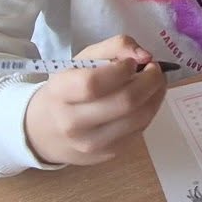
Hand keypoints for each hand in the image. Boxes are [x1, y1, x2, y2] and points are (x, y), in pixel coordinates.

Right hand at [20, 35, 167, 165]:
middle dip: (150, 81)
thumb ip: (114, 47)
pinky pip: (139, 131)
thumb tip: (145, 55)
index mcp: (60, 92)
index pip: (93, 84)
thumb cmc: (66, 90)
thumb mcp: (81, 60)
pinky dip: (149, 112)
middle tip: (155, 69)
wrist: (45, 131)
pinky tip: (145, 101)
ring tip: (155, 83)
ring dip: (156, 96)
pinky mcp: (107, 154)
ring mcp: (91, 143)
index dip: (121, 70)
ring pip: (138, 119)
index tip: (131, 62)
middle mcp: (72, 122)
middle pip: (124, 102)